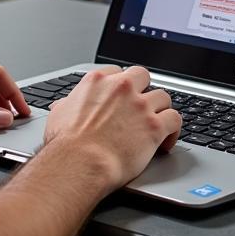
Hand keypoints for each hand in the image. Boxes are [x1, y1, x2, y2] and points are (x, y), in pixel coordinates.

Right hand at [42, 66, 181, 188]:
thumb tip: (63, 106)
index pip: (118, 72)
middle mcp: (121, 88)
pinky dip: (174, 130)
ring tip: (158, 123)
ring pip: (163, 97)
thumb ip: (67, 105)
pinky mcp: (155, 126)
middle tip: (142, 105)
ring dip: (161, 110)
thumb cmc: (66, 144)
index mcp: (98, 82)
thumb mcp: (59, 115)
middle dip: (144, 89)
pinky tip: (167, 140)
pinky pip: (175, 119)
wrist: (80, 163)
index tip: (124, 95)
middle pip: (143, 76)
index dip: (123, 85)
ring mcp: (140, 106)